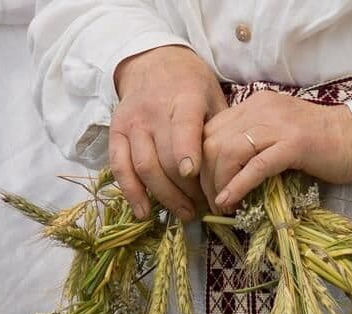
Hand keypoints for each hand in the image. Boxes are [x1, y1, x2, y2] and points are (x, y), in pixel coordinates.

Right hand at [110, 45, 226, 221]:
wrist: (153, 62)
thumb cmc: (191, 86)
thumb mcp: (213, 98)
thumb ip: (219, 131)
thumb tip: (235, 171)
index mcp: (184, 99)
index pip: (183, 128)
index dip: (186, 152)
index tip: (192, 174)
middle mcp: (154, 111)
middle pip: (165, 158)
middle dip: (185, 189)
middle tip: (203, 207)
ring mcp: (132, 123)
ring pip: (144, 166)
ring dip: (164, 196)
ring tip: (184, 213)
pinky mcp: (116, 132)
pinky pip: (120, 167)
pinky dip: (131, 192)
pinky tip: (144, 212)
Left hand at [202, 93, 351, 212]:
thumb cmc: (319, 144)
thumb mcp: (275, 136)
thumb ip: (250, 146)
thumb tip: (221, 176)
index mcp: (254, 105)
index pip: (210, 130)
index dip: (199, 162)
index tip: (202, 187)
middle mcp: (260, 108)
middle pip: (211, 141)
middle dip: (204, 177)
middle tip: (210, 202)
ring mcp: (278, 125)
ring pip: (228, 152)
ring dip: (218, 184)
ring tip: (222, 206)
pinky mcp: (294, 144)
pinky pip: (256, 166)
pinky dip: (238, 186)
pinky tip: (231, 202)